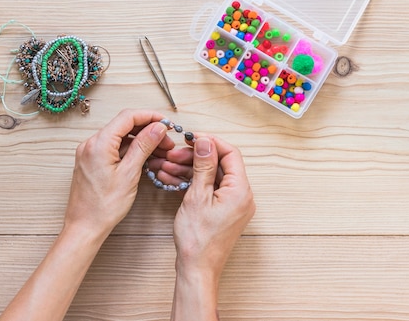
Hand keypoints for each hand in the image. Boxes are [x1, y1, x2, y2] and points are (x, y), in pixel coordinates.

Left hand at [63, 109, 173, 236]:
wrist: (84, 227)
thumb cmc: (103, 207)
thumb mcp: (129, 174)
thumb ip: (144, 146)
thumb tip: (157, 128)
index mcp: (98, 144)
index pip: (127, 117)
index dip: (150, 116)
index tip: (166, 123)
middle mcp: (91, 144)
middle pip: (124, 125)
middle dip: (148, 130)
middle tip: (167, 142)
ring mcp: (90, 152)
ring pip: (120, 137)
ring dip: (141, 141)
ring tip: (160, 152)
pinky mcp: (92, 161)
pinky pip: (113, 148)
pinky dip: (130, 150)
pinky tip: (145, 158)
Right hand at [170, 136, 254, 320]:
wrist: (197, 268)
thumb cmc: (198, 240)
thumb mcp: (197, 196)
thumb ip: (203, 166)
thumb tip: (206, 142)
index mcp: (240, 190)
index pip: (230, 154)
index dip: (210, 142)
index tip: (192, 139)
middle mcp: (241, 196)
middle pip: (220, 164)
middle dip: (195, 157)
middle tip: (174, 154)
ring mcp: (232, 204)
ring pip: (211, 176)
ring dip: (190, 170)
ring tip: (167, 166)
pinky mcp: (223, 211)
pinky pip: (209, 189)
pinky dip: (192, 183)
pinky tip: (172, 179)